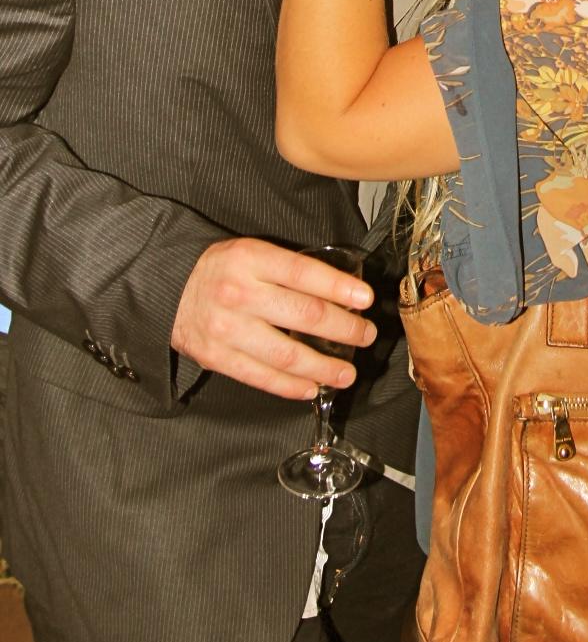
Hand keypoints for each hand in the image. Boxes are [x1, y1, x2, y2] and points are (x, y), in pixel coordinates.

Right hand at [171, 238, 375, 399]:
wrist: (167, 288)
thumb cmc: (221, 270)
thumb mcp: (252, 253)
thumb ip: (288, 269)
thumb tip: (341, 292)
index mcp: (251, 260)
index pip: (305, 274)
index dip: (340, 287)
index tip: (366, 299)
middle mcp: (239, 294)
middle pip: (306, 315)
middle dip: (345, 328)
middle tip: (365, 335)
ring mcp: (227, 328)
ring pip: (288, 354)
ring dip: (324, 367)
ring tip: (347, 373)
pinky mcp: (216, 357)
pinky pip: (261, 377)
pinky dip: (291, 386)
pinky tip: (312, 388)